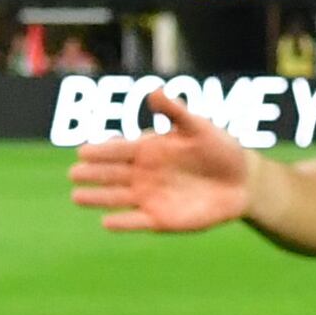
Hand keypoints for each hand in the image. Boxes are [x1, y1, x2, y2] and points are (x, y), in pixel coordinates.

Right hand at [67, 88, 255, 231]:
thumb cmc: (220, 148)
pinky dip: (122, 222)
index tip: (82, 151)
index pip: (119, 149)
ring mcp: (150, 197)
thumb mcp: (199, 126)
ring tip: (77, 197)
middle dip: (93, 174)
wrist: (242, 181)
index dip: (101, 150)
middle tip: (74, 174)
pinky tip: (107, 222)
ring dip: (98, 198)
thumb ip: (175, 111)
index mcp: (149, 149)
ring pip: (117, 198)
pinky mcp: (161, 219)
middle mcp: (144, 173)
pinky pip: (137, 221)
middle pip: (112, 174)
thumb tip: (153, 92)